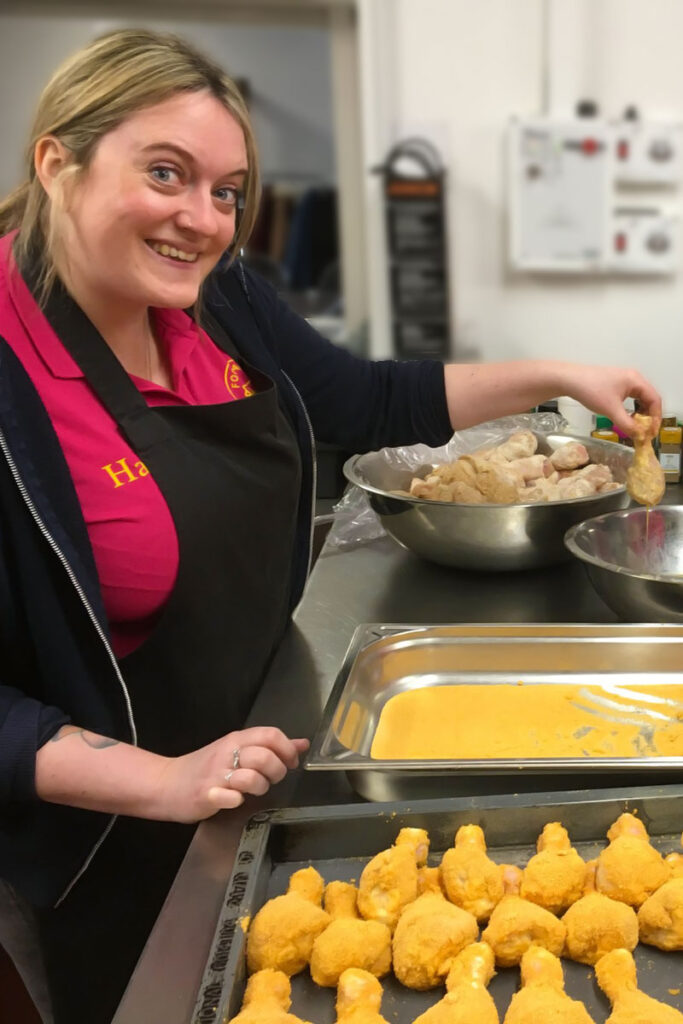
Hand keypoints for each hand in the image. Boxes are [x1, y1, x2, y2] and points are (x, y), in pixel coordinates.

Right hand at [154, 726, 308, 822]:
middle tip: (270, 779)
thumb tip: (302, 744)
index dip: (288, 749)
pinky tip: (231, 800)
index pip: (271, 735)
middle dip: (277, 771)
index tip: (290, 763)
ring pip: (253, 776)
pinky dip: (235, 801)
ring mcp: (216, 775)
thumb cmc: (205, 769)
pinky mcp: (206, 795)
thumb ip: (269, 747)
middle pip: (267, 756)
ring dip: (259, 787)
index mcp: (236, 740)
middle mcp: (227, 753)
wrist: (166, 783)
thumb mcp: (237, 751)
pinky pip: (230, 797)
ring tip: (250, 790)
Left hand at [562, 364, 661, 436]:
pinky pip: (631, 397)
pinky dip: (631, 408)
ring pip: (640, 398)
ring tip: (636, 427)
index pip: (655, 400)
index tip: (651, 433)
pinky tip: (625, 417)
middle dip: (649, 416)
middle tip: (645, 432)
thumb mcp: (611, 410)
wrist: (570, 380)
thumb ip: (627, 424)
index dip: (656, 418)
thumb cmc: (591, 391)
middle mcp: (634, 378)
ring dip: (640, 413)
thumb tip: (640, 436)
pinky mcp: (616, 383)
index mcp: (636, 380)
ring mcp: (625, 379)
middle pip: (649, 398)